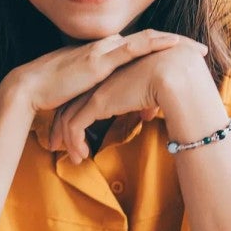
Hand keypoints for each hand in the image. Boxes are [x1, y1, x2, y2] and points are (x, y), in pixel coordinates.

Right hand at [6, 30, 204, 113]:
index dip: (163, 47)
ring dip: (173, 42)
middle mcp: (106, 46)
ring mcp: (104, 50)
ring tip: (195, 48)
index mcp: (104, 52)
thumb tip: (114, 104)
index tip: (184, 52)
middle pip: (149, 39)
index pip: (139, 46)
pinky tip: (172, 45)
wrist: (30, 87)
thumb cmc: (52, 91)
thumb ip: (101, 93)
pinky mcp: (100, 60)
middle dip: (176, 42)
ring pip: (146, 40)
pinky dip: (155, 45)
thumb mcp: (83, 91)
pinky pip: (133, 48)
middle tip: (199, 48)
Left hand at [51, 39, 208, 162]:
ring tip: (73, 158)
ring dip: (67, 141)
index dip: (77, 113)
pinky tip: (82, 156)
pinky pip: (75, 127)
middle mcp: (100, 80)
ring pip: (68, 117)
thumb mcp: (155, 93)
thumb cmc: (173, 80)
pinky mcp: (97, 102)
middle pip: (69, 104)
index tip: (73, 132)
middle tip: (56, 145)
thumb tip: (146, 114)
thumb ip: (146, 103)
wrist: (175, 73)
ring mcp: (96, 89)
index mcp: (110, 75)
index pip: (84, 94)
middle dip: (60, 127)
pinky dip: (75, 143)